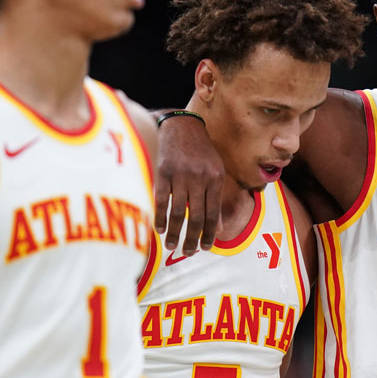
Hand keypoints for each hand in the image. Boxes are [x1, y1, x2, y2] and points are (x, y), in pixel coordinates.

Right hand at [153, 115, 223, 254]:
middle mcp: (200, 178)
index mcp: (215, 178)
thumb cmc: (201, 151)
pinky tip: (159, 229)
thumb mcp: (215, 171)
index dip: (209, 233)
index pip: (213, 213)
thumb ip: (215, 198)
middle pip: (196, 216)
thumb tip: (217, 229)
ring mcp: (181, 175)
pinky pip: (161, 199)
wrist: (181, 125)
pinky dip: (159, 217)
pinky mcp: (163, 172)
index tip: (205, 248)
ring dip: (174, 232)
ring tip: (171, 246)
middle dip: (192, 238)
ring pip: (177, 211)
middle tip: (188, 253)